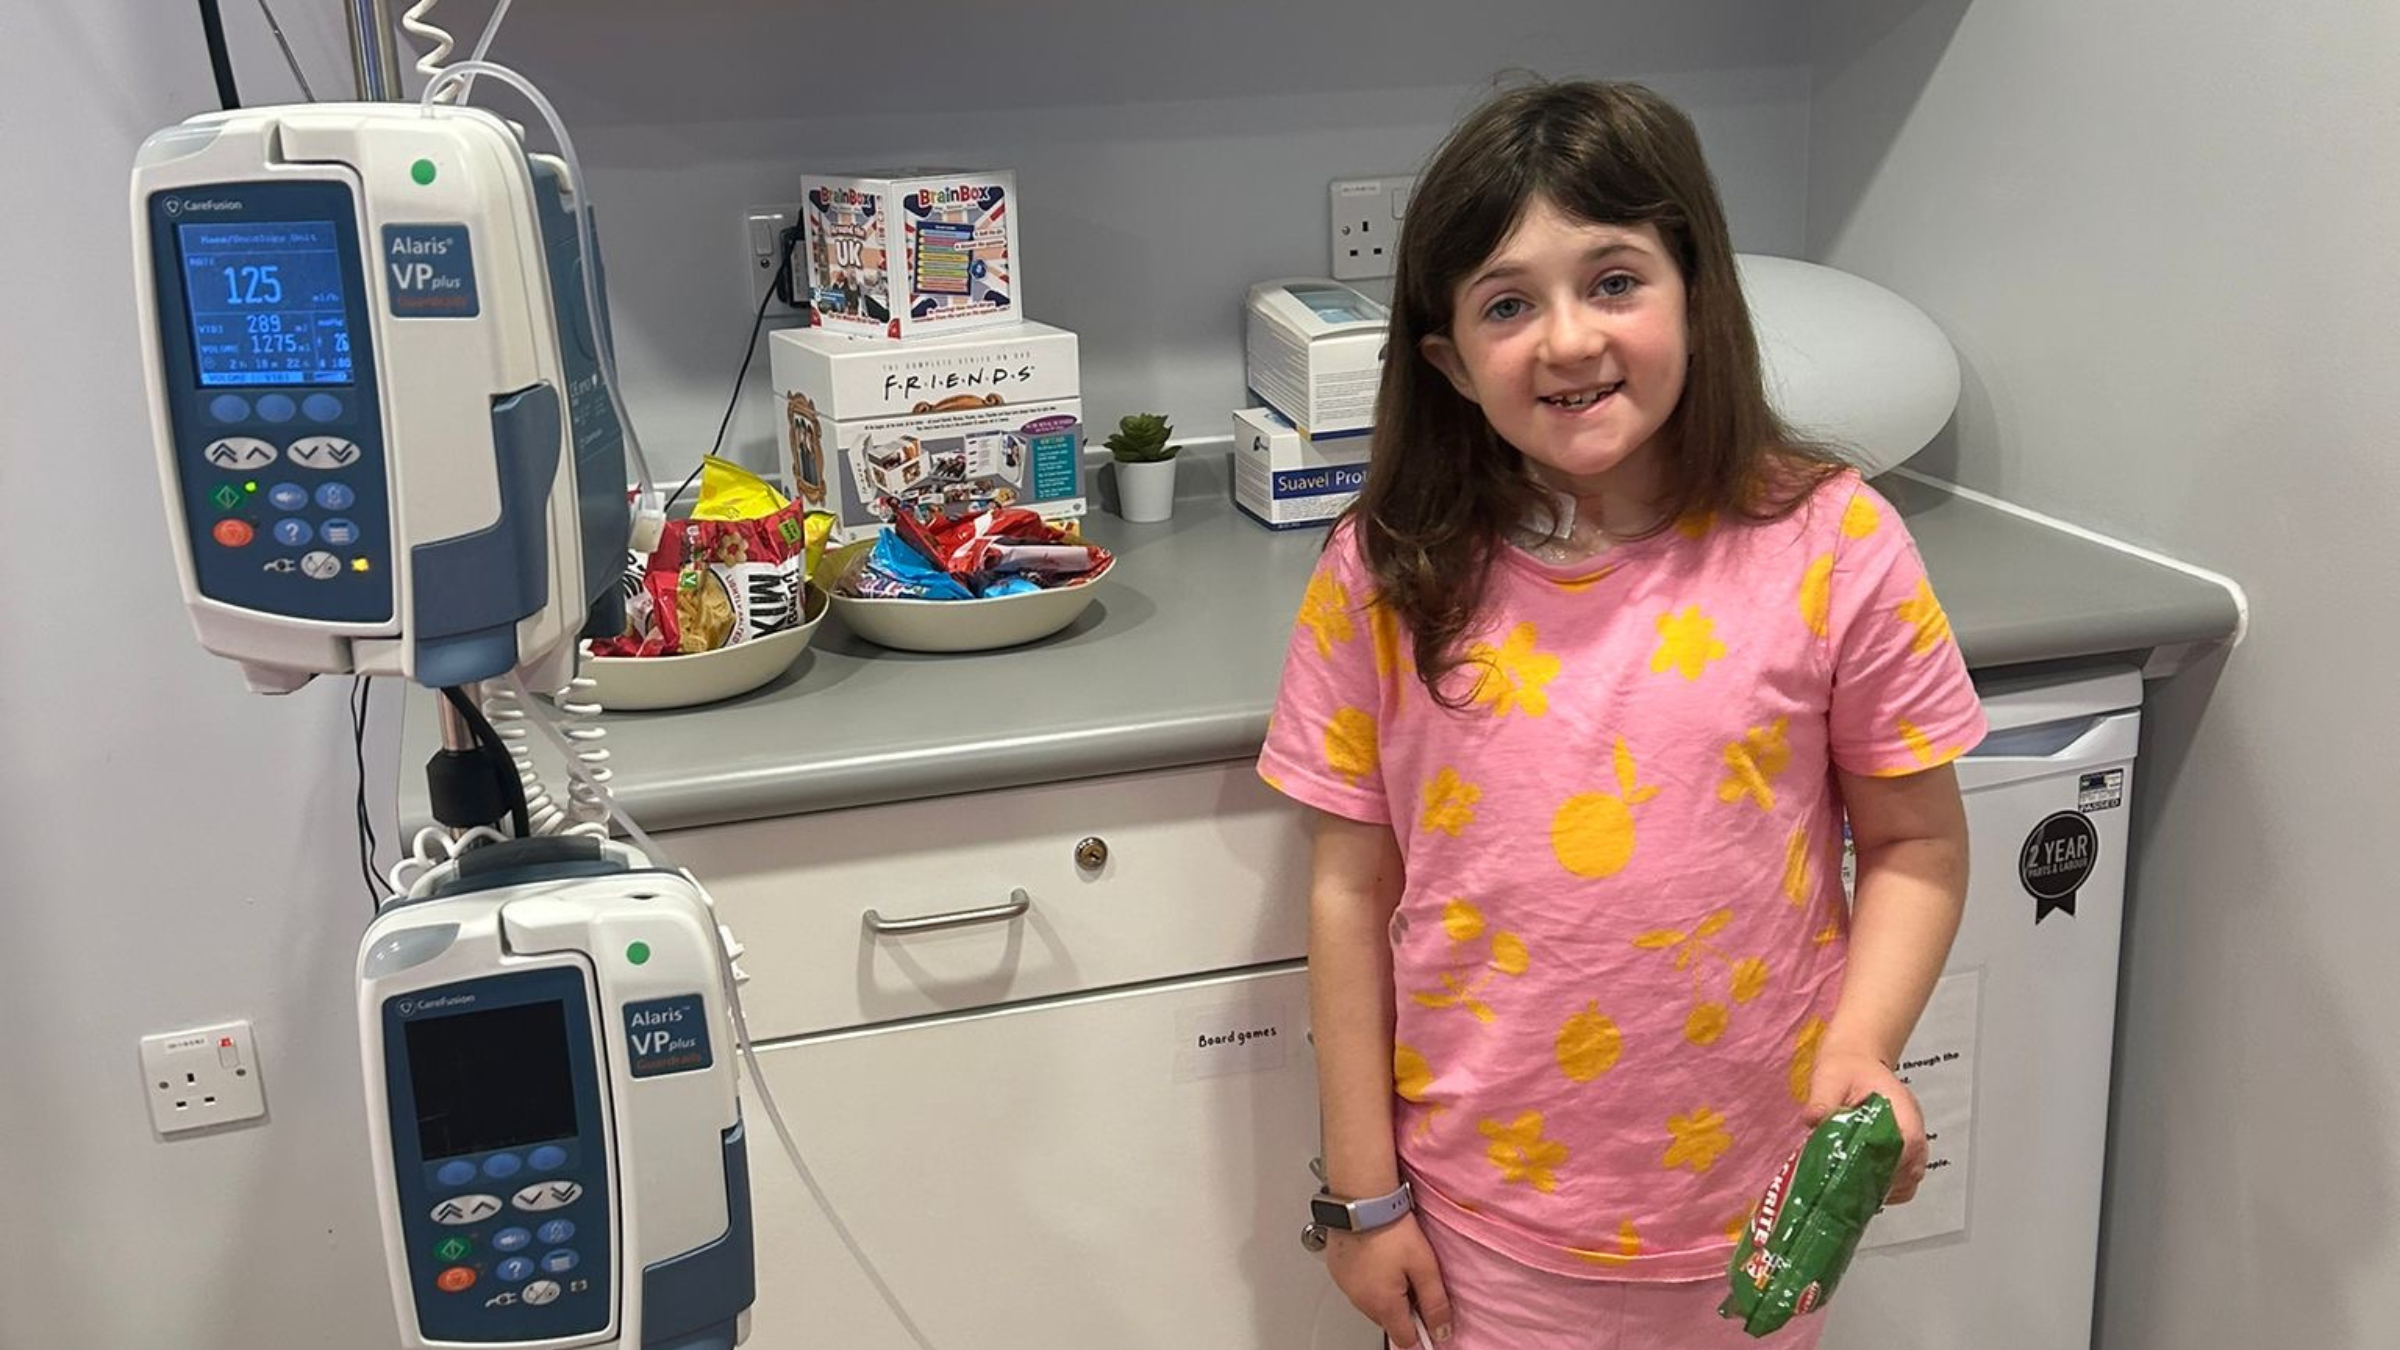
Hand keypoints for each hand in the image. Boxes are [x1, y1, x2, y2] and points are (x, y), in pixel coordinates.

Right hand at [1324, 1211, 1451, 1345]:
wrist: (1361, 1199)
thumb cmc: (1392, 1228)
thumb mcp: (1425, 1266)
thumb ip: (1435, 1302)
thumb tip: (1441, 1330)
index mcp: (1383, 1305)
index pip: (1404, 1339)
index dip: (1421, 1331)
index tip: (1428, 1315)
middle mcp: (1360, 1301)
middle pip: (1388, 1320)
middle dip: (1402, 1307)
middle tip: (1413, 1276)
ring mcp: (1346, 1287)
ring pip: (1371, 1303)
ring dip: (1384, 1293)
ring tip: (1393, 1262)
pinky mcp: (1337, 1271)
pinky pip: (1356, 1286)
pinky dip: (1367, 1279)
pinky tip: (1376, 1257)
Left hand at [1805, 1048, 1927, 1203]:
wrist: (1853, 1062)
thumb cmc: (1846, 1069)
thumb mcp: (1830, 1079)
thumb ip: (1823, 1099)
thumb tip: (1814, 1119)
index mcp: (1901, 1107)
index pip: (1910, 1141)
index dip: (1891, 1163)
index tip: (1866, 1174)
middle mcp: (1912, 1126)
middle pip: (1914, 1166)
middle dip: (1886, 1183)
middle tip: (1854, 1189)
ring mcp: (1909, 1140)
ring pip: (1910, 1176)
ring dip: (1886, 1188)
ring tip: (1857, 1191)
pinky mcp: (1900, 1150)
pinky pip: (1903, 1178)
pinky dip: (1887, 1188)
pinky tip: (1862, 1188)